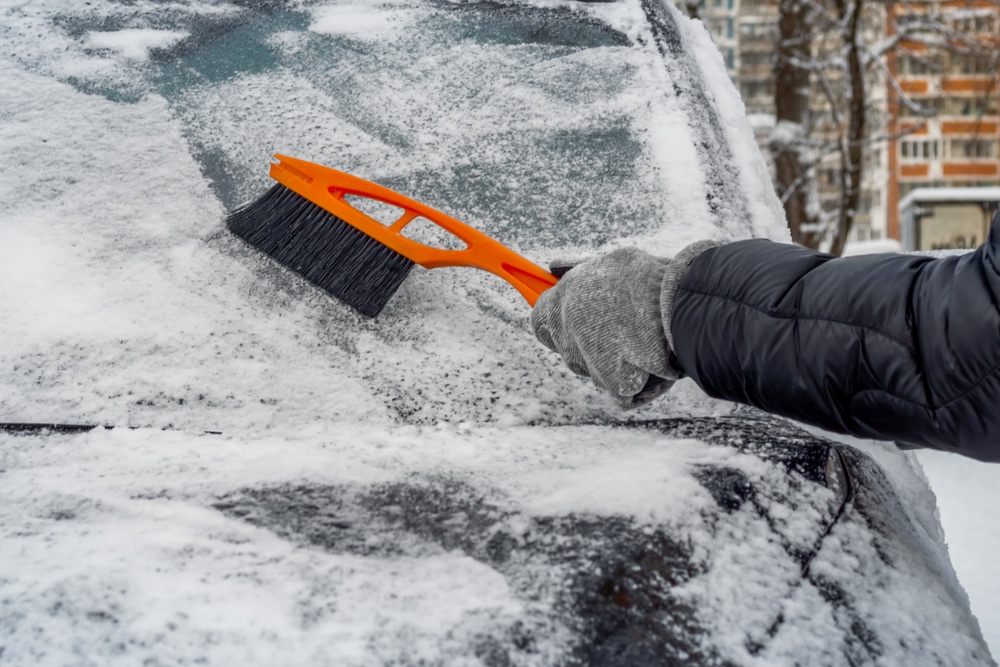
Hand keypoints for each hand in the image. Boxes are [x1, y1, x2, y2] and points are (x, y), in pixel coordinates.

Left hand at [531, 248, 681, 407]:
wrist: (688, 305)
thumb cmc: (654, 280)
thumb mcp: (613, 263)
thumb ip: (578, 269)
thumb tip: (552, 267)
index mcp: (568, 294)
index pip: (540, 320)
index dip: (555, 323)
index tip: (570, 324)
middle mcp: (571, 326)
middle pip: (567, 349)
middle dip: (586, 346)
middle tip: (618, 334)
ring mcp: (589, 357)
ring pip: (593, 370)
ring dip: (610, 363)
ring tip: (643, 342)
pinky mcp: (612, 384)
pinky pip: (619, 390)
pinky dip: (635, 382)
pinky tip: (652, 363)